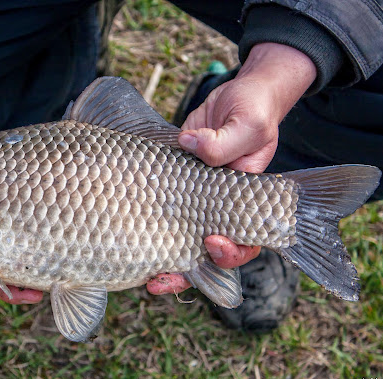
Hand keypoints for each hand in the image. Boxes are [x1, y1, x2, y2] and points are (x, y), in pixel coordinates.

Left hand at [147, 43, 315, 295]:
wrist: (236, 96)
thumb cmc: (253, 110)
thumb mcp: (247, 124)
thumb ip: (225, 142)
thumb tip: (192, 146)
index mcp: (246, 201)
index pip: (245, 240)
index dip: (230, 252)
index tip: (211, 242)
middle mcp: (219, 206)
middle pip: (207, 252)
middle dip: (185, 270)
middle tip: (161, 279)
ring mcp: (194, 197)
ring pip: (180, 238)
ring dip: (162, 258)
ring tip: (142, 274)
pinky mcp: (173, 184)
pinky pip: (161, 210)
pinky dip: (147, 224)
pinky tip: (129, 231)